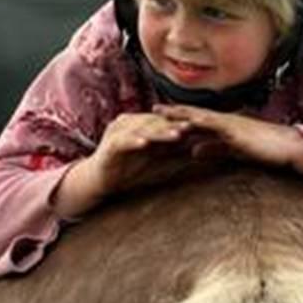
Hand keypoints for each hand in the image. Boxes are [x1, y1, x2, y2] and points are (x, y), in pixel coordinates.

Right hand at [52, 112, 191, 217]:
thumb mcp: (155, 161)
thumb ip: (172, 152)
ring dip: (159, 132)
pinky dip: (134, 141)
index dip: (183, 124)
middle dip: (175, 125)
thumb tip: (198, 149)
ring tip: (176, 134)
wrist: (100, 182)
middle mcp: (130, 123)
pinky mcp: (109, 144)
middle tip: (195, 127)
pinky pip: (123, 141)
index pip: (165, 121)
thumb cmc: (128, 170)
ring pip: (142, 129)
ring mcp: (119, 132)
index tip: (202, 129)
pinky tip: (145, 144)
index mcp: (141, 124)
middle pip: (156, 122)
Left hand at [153, 104, 302, 178]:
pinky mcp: (236, 131)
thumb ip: (212, 149)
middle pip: (190, 114)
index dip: (172, 117)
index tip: (153, 116)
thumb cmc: (262, 149)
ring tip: (159, 113)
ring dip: (179, 114)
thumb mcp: (231, 150)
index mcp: (220, 125)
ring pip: (198, 116)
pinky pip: (214, 126)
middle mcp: (221, 120)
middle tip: (148, 109)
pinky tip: (187, 124)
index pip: (191, 119)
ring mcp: (228, 123)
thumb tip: (193, 152)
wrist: (287, 147)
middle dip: (169, 112)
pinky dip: (200, 123)